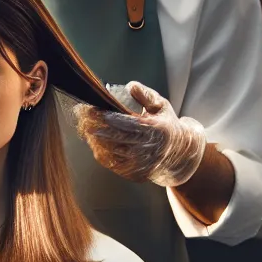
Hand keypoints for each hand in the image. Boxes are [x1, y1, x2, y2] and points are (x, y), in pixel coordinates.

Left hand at [74, 81, 206, 187]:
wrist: (179, 155)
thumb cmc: (166, 126)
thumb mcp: (161, 106)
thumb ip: (145, 95)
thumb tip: (130, 86)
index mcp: (156, 130)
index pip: (127, 123)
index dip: (107, 117)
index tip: (92, 109)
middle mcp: (148, 149)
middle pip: (115, 138)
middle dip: (95, 127)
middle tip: (82, 118)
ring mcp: (141, 164)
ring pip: (111, 152)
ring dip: (95, 140)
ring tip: (86, 128)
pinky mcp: (135, 174)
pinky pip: (111, 164)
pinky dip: (100, 152)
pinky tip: (95, 142)